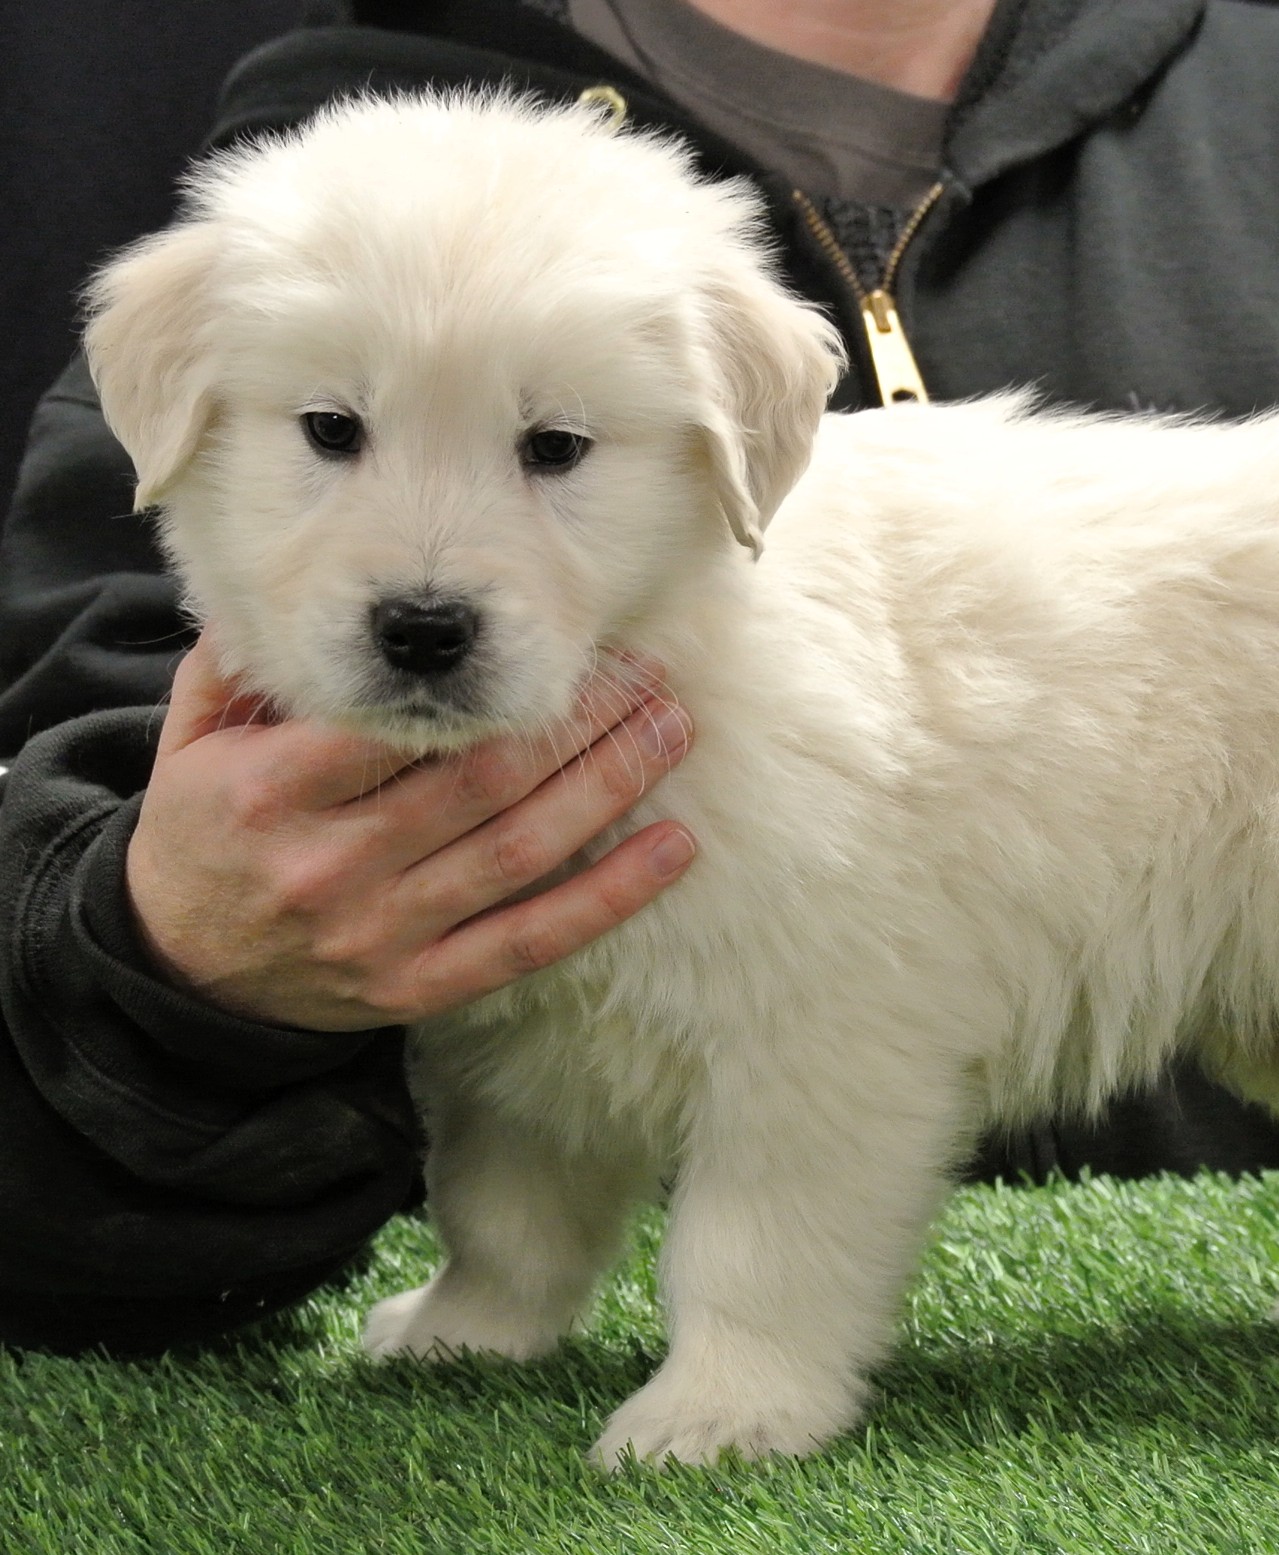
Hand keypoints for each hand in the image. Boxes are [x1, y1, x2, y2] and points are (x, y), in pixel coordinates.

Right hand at [126, 639, 696, 1028]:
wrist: (179, 972)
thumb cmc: (203, 833)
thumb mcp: (190, 741)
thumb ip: (243, 663)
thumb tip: (307, 578)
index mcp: (272, 793)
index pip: (395, 726)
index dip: (486, 681)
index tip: (555, 635)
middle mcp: (331, 867)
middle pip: (480, 782)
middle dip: (575, 723)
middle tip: (646, 675)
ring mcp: (380, 935)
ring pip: (519, 853)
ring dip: (609, 789)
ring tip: (671, 733)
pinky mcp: (418, 989)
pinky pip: (531, 942)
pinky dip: (610, 897)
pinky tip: (672, 848)